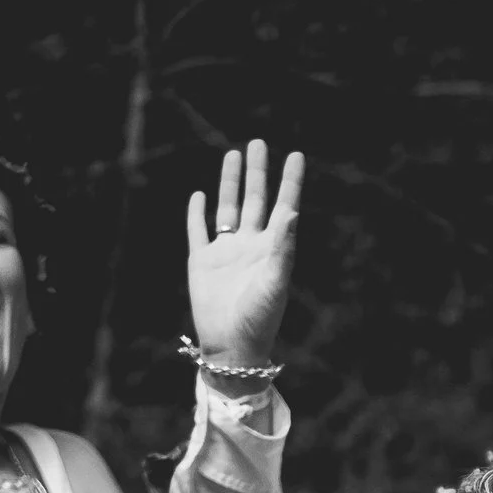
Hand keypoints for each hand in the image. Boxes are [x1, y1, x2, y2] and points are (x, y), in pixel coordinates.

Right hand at [185, 140, 304, 371]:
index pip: (283, 207)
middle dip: (257, 172)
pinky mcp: (201, 262)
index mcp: (271, 250)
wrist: (231, 348)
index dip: (289, 182)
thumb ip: (284, 247)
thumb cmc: (259, 320)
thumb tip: (293, 211)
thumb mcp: (275, 282)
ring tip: (232, 154)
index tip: (295, 155)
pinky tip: (199, 195)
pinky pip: (198, 230)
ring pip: (228, 207)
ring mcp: (225, 252)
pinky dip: (197, 212)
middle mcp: (249, 246)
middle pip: (254, 200)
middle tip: (258, 144)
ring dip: (230, 182)